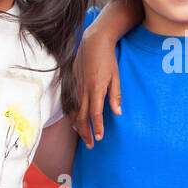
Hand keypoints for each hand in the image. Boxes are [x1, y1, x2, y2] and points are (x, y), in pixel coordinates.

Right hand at [73, 31, 121, 147]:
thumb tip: (118, 113)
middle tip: (90, 145)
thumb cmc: (107, 59)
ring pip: (73, 111)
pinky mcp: (72, 82)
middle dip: (85, 132)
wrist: (93, 42)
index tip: (99, 138)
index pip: (95, 114)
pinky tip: (74, 121)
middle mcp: (83, 90)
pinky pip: (69, 103)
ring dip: (77, 126)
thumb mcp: (116, 77)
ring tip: (83, 136)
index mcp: (96, 89)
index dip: (97, 127)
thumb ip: (115, 96)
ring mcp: (76, 86)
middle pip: (81, 117)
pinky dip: (71, 115)